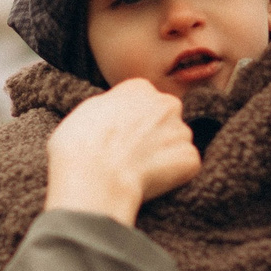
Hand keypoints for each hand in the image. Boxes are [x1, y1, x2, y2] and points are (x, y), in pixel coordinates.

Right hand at [44, 81, 200, 223]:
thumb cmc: (80, 146)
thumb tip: (115, 114)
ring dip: (165, 156)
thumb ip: (111, 107)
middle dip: (155, 135)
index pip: (144, 100)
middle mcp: (166, 103)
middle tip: (133, 155)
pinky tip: (151, 182)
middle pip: (166, 118)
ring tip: (139, 171)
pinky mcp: (190, 158)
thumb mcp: (86, 112)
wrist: (94, 178)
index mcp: (140, 88)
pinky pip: (186, 166)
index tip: (122, 136)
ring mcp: (181, 131)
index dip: (133, 121)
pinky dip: (174, 176)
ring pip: (177, 143)